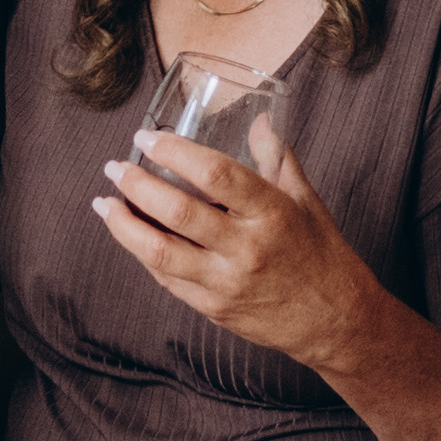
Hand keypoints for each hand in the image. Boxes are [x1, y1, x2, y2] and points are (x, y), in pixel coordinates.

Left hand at [92, 126, 373, 361]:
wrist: (334, 322)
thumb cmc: (321, 254)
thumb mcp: (306, 200)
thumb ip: (277, 157)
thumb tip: (258, 118)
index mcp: (272, 212)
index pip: (215, 173)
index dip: (174, 152)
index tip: (147, 138)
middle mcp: (247, 248)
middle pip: (178, 211)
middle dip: (136, 185)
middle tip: (115, 167)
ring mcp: (227, 283)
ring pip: (160, 252)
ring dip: (124, 225)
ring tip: (105, 203)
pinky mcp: (214, 308)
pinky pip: (167, 279)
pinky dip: (143, 253)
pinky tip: (130, 233)